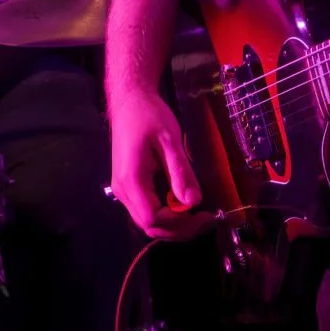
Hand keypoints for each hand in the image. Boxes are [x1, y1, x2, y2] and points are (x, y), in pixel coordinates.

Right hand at [108, 86, 203, 235]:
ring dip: (174, 225)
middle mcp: (123, 191)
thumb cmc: (149, 116)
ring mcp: (123, 190)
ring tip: (198, 215)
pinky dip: (166, 215)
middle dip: (179, 229)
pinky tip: (183, 205)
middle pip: (149, 226)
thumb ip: (181, 172)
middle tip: (207, 219)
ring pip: (147, 221)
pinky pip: (146, 209)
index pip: (153, 219)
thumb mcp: (170, 140)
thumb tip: (193, 202)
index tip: (205, 215)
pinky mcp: (129, 186)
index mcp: (132, 180)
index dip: (179, 224)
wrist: (130, 102)